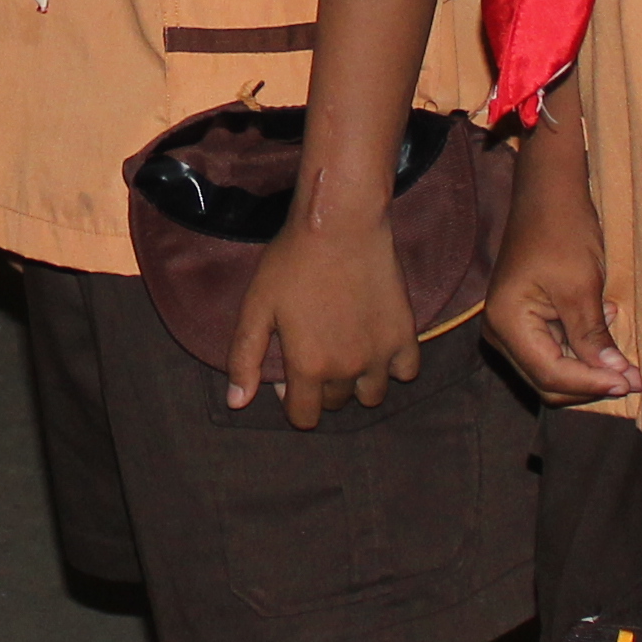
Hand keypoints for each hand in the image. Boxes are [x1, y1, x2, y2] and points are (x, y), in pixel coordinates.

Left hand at [227, 208, 419, 425]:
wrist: (341, 224)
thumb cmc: (292, 262)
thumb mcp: (256, 307)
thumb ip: (244, 358)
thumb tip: (236, 403)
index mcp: (309, 366)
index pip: (304, 417)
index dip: (292, 401)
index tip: (289, 376)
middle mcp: (348, 368)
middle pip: (335, 403)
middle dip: (322, 388)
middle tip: (315, 351)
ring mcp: (381, 354)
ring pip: (371, 394)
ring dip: (356, 382)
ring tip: (345, 350)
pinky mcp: (405, 334)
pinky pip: (406, 372)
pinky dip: (392, 366)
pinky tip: (376, 343)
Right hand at [484, 200, 640, 407]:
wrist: (550, 193)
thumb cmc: (562, 231)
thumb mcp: (581, 287)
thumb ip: (593, 338)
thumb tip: (617, 379)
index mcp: (507, 323)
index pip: (550, 374)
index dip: (591, 384)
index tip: (630, 381)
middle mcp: (501, 332)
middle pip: (548, 380)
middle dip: (591, 383)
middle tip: (633, 377)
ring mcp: (512, 327)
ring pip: (553, 370)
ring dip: (589, 367)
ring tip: (621, 349)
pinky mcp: (526, 320)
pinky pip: (555, 349)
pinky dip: (583, 348)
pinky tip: (604, 320)